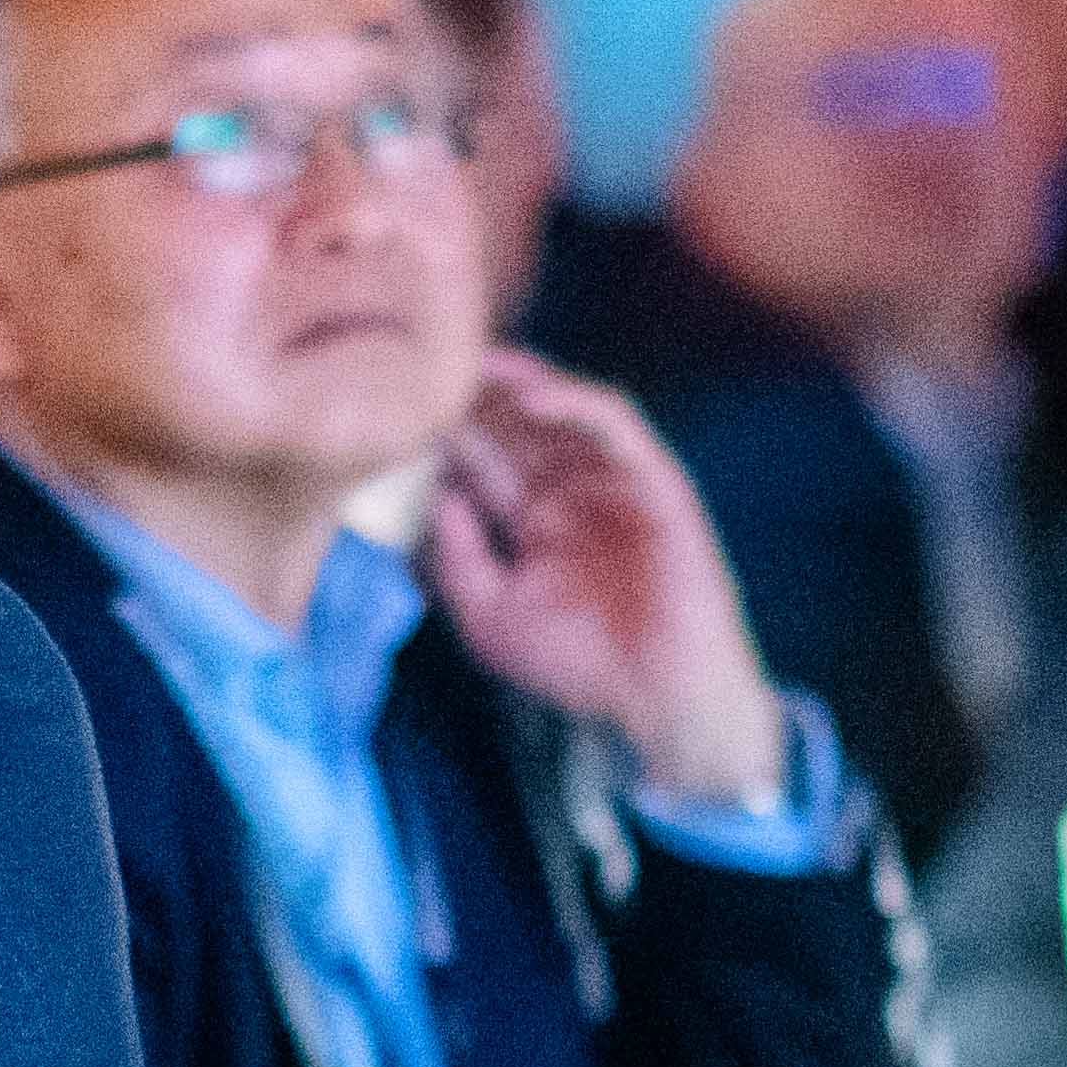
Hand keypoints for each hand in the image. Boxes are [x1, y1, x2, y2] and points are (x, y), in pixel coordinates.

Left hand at [423, 352, 796, 816]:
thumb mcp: (490, 616)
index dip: (447, 434)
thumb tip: (436, 492)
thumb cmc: (580, 668)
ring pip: (565, 410)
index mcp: (538, 523)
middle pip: (521, 424)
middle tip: (434, 367)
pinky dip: (574, 402)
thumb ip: (456, 557)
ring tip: (476, 367)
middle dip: (479, 396)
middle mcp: (576, 494)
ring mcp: (616, 483)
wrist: (662, 699)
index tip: (404, 413)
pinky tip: (530, 397)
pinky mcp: (656, 478)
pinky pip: (616, 423)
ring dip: (521, 384)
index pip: (487, 462)